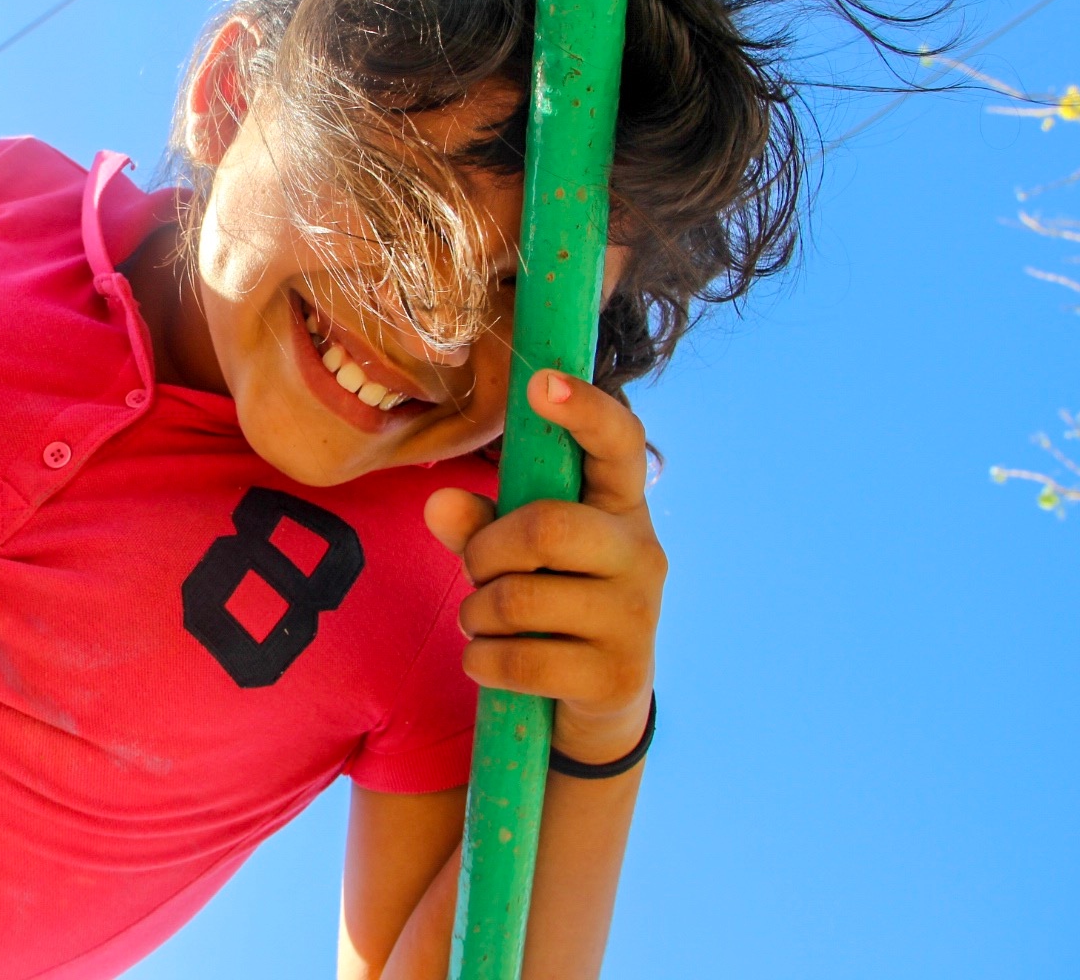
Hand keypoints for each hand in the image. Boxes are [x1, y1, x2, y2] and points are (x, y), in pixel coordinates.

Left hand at [424, 370, 666, 764]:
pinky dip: (482, 660)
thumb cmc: (552, 599)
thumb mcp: (515, 553)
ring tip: (481, 620)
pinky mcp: (617, 676)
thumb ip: (477, 524)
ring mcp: (637, 617)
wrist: (599, 698)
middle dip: (485, 552)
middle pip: (546, 526)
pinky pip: (521, 658)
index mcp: (620, 505)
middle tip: (476, 571)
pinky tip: (488, 660)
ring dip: (476, 612)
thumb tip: (438, 504)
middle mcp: (641, 553)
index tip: (541, 381)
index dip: (584, 410)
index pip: (620, 443)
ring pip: (521, 598)